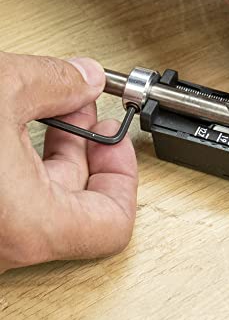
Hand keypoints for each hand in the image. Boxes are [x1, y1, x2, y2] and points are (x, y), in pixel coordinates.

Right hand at [0, 53, 136, 271]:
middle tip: (89, 113)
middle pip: (77, 203)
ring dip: (56, 149)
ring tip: (58, 109)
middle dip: (89, 148)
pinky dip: (23, 160)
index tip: (120, 142)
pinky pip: (10, 197)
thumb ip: (56, 81)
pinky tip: (21, 123)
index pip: (114, 223)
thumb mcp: (2, 90)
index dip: (126, 176)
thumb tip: (83, 76)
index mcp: (28, 222)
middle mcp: (3, 242)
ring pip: (39, 199)